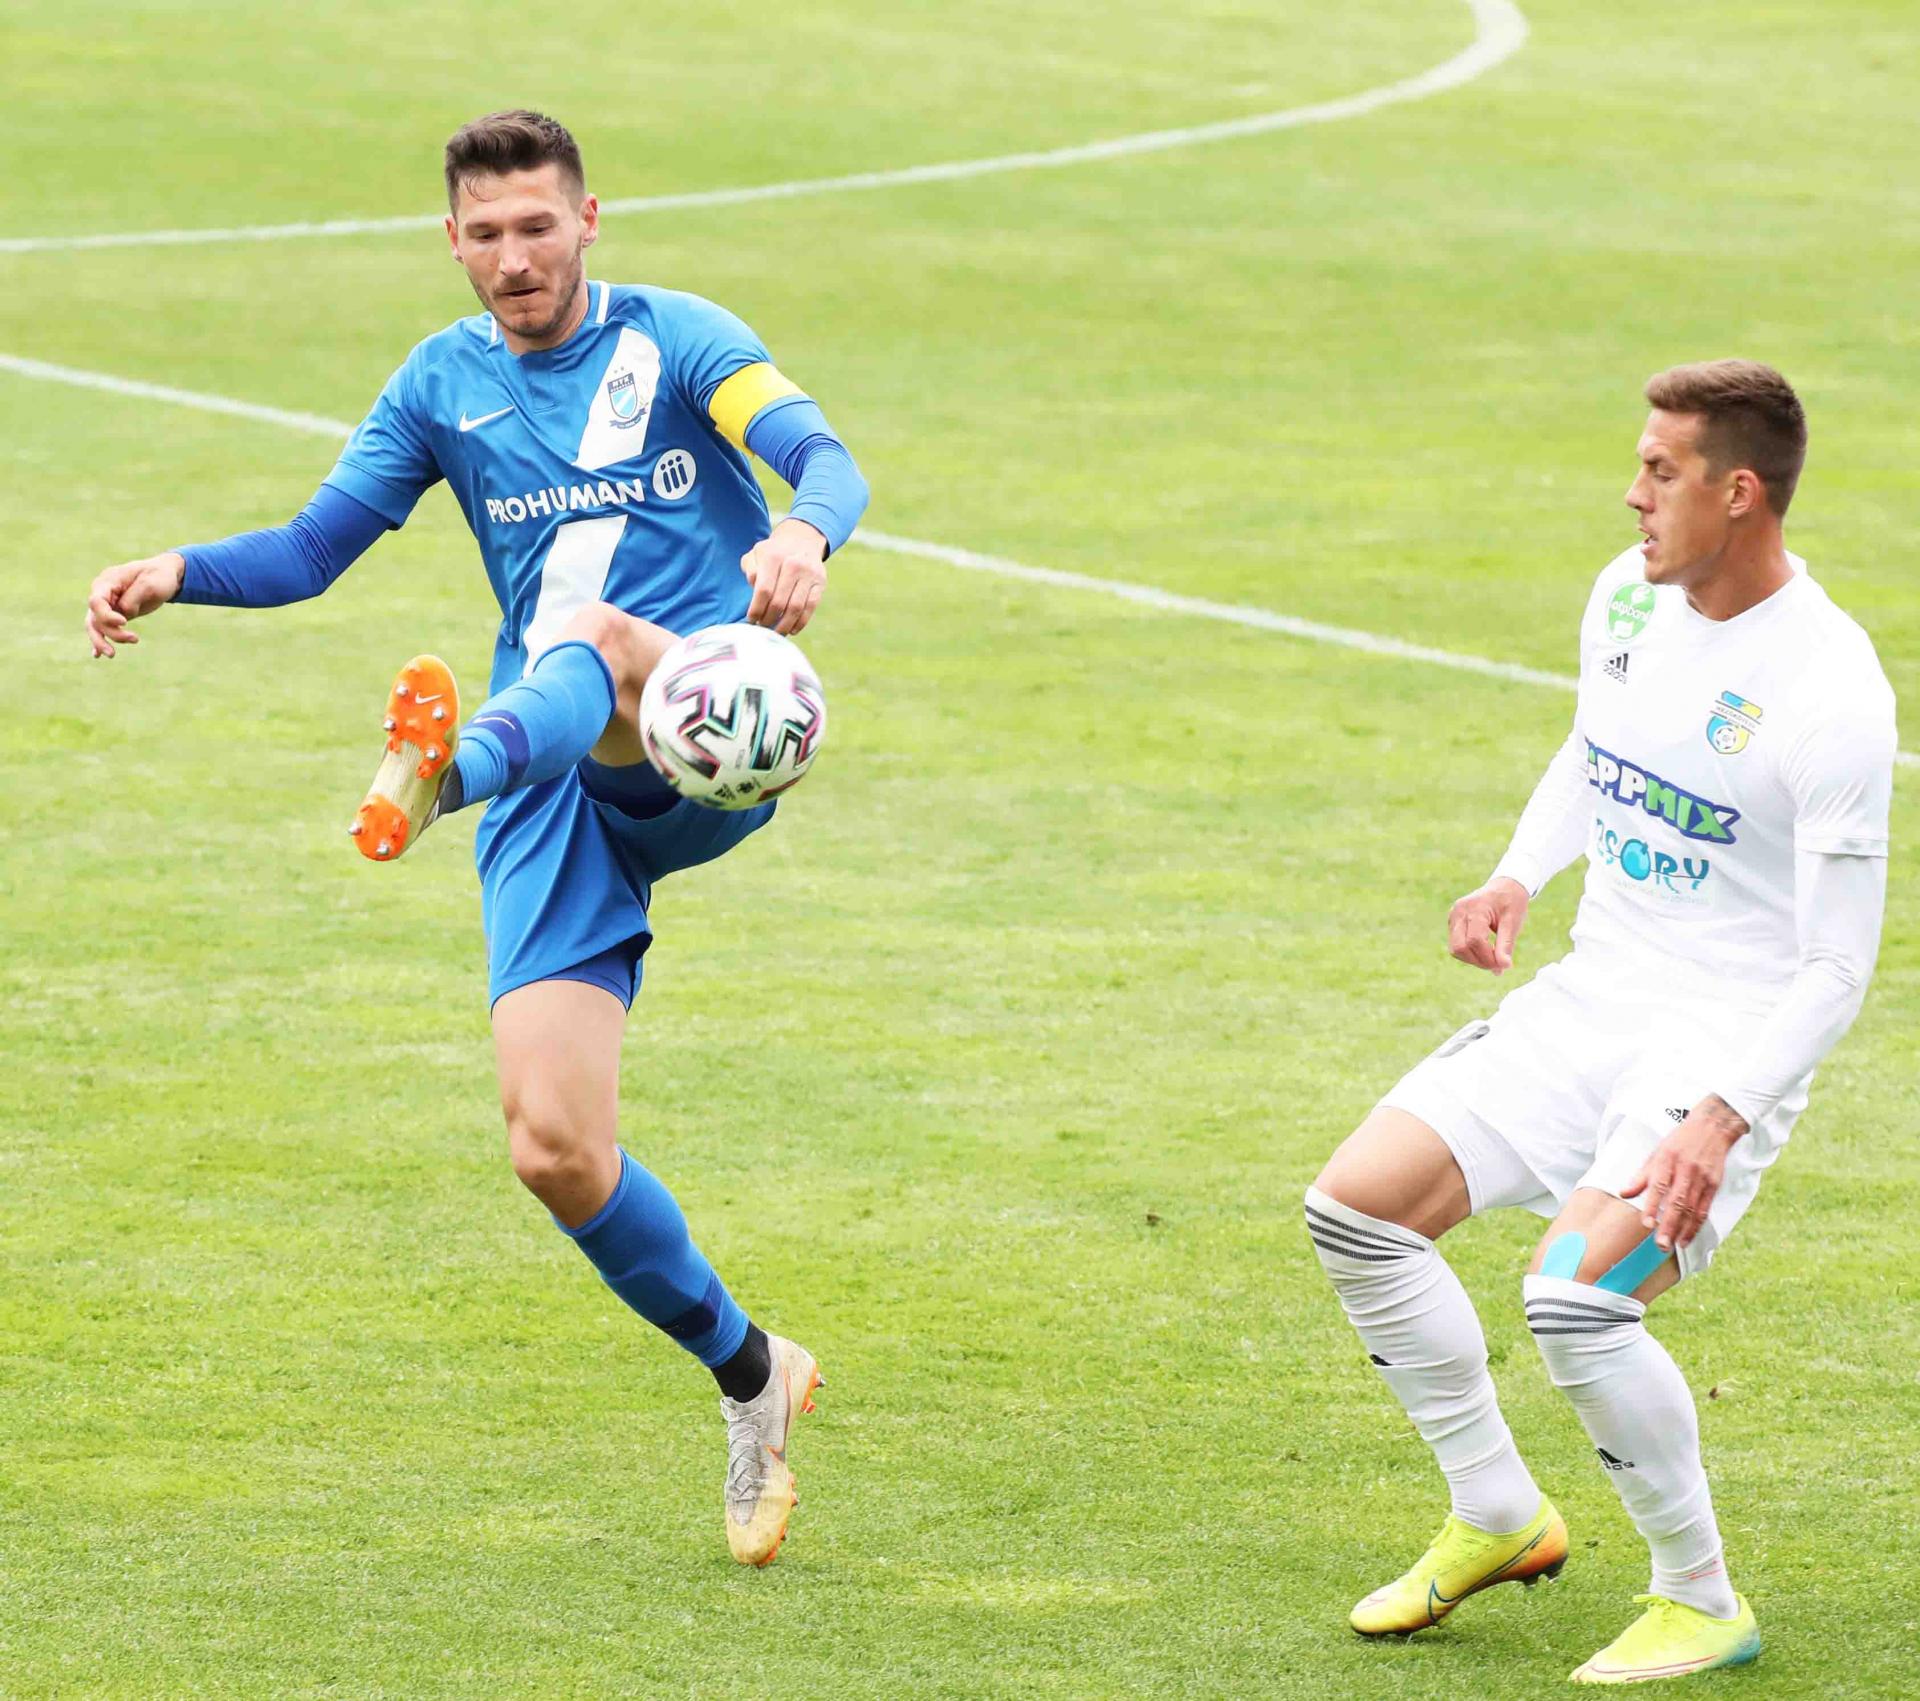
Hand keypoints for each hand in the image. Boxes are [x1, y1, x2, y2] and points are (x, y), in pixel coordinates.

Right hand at [87, 552, 184, 656]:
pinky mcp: (115, 614)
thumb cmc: (158, 576)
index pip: (96, 601)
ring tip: (112, 655)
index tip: (124, 622)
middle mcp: (102, 593)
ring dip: (102, 641)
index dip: (106, 615)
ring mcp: (107, 604)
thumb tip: (124, 614)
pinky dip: (99, 640)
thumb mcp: (150, 584)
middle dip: (106, 633)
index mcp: (108, 581)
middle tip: (125, 644)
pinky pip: (103, 628)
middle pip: (94, 616)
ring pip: (96, 625)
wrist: (165, 575)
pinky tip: (97, 655)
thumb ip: (133, 598)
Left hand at [740, 519, 826, 635]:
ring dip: (784, 625)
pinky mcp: (820, 583)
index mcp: (773, 557)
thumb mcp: (756, 554)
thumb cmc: (772, 553)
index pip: (764, 590)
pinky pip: (811, 607)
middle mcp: (793, 564)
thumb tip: (753, 586)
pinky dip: (801, 623)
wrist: (801, 540)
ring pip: (795, 608)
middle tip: (762, 627)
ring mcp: (809, 574)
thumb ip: (750, 569)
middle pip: (779, 602)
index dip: (757, 609)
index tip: (752, 620)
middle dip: (768, 620)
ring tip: (776, 632)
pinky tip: (792, 629)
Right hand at [1447, 876, 1529, 973]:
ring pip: (1455, 949)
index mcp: (1475, 908)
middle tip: (1497, 966)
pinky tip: (1484, 951)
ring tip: (1492, 958)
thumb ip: (1506, 945)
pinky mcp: (1453, 923)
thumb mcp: (1513, 922)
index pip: (1475, 940)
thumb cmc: (1511, 903)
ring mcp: (1453, 917)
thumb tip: (1504, 967)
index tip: (1503, 966)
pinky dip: (1470, 953)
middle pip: (1460, 947)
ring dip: (1473, 960)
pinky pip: (1456, 945)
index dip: (1488, 957)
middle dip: (1478, 961)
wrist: (1504, 887)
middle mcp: (1459, 912)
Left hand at [1622, 1094, 1748, 1251]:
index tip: (1646, 1223)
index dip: (1653, 1205)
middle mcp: (1685, 1170)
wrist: (1711, 1128)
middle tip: (1660, 1244)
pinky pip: (1705, 1209)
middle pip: (1677, 1202)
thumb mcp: (1656, 1153)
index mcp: (1666, 1160)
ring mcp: (1701, 1179)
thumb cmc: (1679, 1141)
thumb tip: (1623, 1193)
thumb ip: (1641, 1176)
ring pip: (1692, 1209)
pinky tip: (1687, 1237)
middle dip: (1668, 1225)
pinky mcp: (1714, 1185)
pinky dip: (1696, 1225)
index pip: (1658, 1186)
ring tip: (1672, 1245)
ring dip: (1682, 1230)